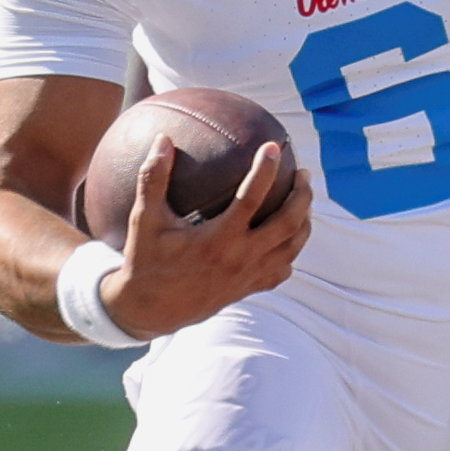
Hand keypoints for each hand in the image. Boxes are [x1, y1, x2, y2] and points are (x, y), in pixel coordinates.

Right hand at [97, 138, 310, 339]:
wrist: (149, 311)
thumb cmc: (145, 260)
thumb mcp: (144, 220)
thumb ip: (153, 179)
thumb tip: (163, 139)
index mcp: (218, 240)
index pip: (251, 199)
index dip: (266, 171)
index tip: (274, 147)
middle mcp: (240, 258)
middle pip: (288, 224)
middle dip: (302, 196)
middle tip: (304, 173)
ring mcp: (248, 276)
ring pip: (292, 248)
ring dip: (304, 222)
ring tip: (304, 199)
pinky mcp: (248, 289)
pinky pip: (281, 270)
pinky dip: (290, 252)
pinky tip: (288, 237)